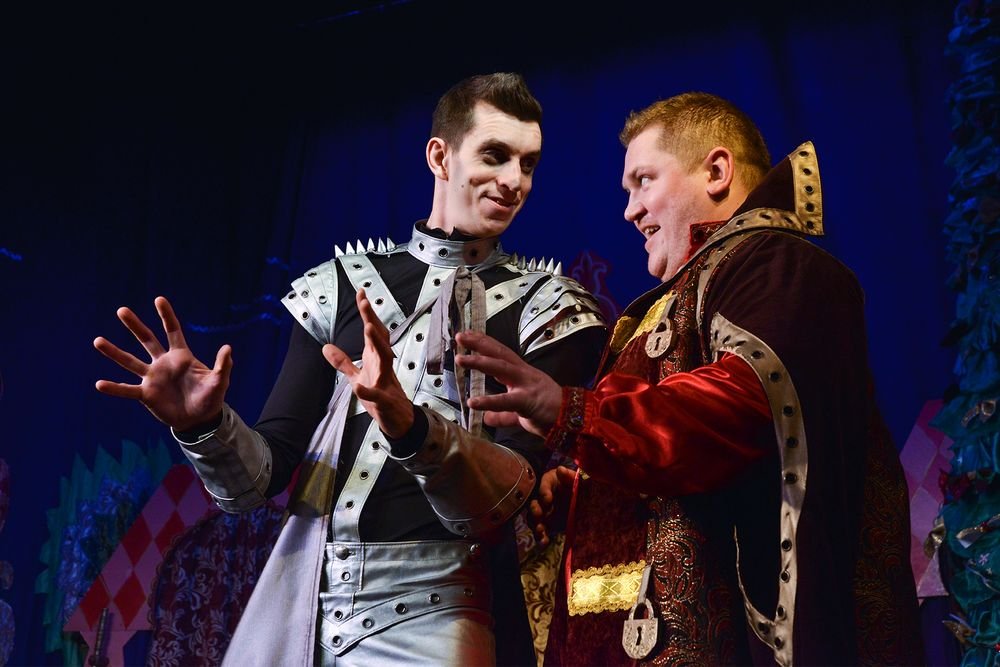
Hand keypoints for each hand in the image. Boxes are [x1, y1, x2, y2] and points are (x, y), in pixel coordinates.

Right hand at [94, 296, 231, 431]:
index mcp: (181, 356)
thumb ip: (223, 365)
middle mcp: (163, 363)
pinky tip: (99, 384)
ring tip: (97, 341)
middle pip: (147, 340)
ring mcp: (152, 378)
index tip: (159, 299)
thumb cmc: (210, 398)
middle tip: (122, 310)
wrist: (199, 420)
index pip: (172, 331)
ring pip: (130, 362)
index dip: (166, 316)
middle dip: (135, 325)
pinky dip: (114, 388)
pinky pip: (127, 390)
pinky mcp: (146, 395)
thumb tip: (228, 348)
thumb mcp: (220, 381)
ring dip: (114, 352)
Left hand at [322, 289, 413, 438]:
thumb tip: (326, 347)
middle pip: (379, 339)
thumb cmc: (381, 397)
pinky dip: (368, 392)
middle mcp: (382, 366)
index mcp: (375, 358)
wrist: (399, 421)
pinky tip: (359, 388)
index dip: (366, 313)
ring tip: (369, 329)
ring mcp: (385, 382)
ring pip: (385, 359)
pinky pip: (377, 395)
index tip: (361, 293)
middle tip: (366, 302)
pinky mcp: (384, 401)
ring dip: (377, 344)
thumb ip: (342, 362)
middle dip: (373, 320)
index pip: (371, 331)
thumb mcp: (357, 377)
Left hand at [454, 331, 562, 437]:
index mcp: (521, 373)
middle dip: (479, 343)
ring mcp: (526, 385)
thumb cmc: (549, 413)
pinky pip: (506, 401)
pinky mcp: (528, 401)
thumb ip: (502, 414)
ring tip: (461, 359)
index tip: (468, 334)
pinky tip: (473, 402)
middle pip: (499, 353)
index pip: (501, 353)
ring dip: (480, 362)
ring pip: (501, 368)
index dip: (484, 342)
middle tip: (460, 336)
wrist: (573, 421)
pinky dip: (489, 401)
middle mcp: (523, 374)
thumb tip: (486, 418)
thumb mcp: (520, 413)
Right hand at [529, 465, 576, 546]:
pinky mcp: (548, 524)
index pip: (544, 484)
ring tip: (541, 531)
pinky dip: (541, 537)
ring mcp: (545, 511)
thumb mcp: (580, 480)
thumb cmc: (583, 487)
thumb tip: (560, 469)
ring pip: (534, 518)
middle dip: (535, 509)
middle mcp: (545, 496)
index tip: (548, 498)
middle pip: (535, 502)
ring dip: (536, 524)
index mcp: (552, 482)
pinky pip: (541, 531)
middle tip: (539, 514)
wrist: (590, 503)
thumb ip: (571, 475)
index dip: (544, 491)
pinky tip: (544, 542)